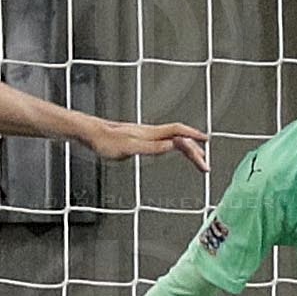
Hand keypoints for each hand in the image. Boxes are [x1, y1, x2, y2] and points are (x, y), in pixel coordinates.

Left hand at [86, 119, 208, 170]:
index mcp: (150, 134)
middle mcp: (149, 132)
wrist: (90, 133)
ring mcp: (144, 135)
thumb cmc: (105, 141)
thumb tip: (174, 145)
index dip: (194, 136)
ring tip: (196, 158)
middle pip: (178, 138)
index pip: (178, 132)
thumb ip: (152, 147)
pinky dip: (173, 146)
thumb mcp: (129, 148)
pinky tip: (172, 150)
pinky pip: (162, 142)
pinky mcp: (138, 139)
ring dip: (186, 148)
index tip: (206, 143)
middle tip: (204, 163)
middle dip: (194, 149)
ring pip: (171, 139)